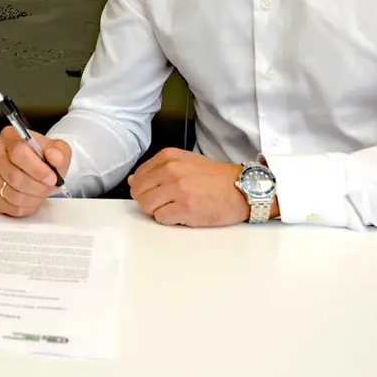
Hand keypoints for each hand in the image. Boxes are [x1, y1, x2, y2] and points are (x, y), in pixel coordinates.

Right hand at [0, 126, 71, 217]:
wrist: (36, 166)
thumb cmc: (44, 157)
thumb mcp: (58, 149)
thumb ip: (59, 152)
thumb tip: (53, 156)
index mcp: (9, 136)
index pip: (18, 152)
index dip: (37, 169)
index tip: (51, 178)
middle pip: (13, 176)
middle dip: (36, 187)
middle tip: (48, 188)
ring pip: (9, 193)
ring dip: (30, 199)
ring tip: (40, 194)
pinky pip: (4, 205)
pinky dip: (22, 208)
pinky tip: (30, 201)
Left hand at [128, 148, 251, 226]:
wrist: (242, 188)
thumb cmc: (216, 178)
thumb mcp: (185, 163)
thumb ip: (158, 169)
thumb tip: (134, 180)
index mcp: (168, 157)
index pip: (138, 176)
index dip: (144, 189)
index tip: (156, 192)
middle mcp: (170, 170)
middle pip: (139, 192)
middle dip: (148, 201)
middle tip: (166, 203)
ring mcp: (177, 189)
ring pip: (146, 206)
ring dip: (157, 211)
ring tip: (175, 208)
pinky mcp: (185, 208)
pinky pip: (160, 218)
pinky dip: (168, 219)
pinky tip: (182, 214)